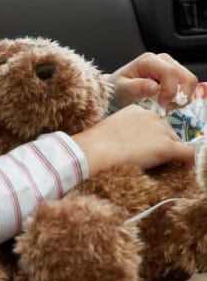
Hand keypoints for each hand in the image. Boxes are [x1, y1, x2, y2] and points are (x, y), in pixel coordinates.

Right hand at [72, 104, 195, 176]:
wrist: (93, 151)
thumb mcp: (111, 131)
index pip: (155, 125)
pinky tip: (182, 169)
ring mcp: (160, 131)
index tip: (148, 151)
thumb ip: (125, 133)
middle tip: (155, 162)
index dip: (153, 139)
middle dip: (164, 146)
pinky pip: (187, 154)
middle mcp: (152, 116)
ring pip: (178, 144)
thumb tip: (130, 146)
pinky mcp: (166, 147)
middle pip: (168, 134)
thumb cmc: (94, 145)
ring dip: (173, 155)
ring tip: (164, 167)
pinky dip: (187, 162)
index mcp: (137, 111)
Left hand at [109, 52, 197, 111]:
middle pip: (186, 77)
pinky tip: (167, 101)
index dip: (170, 91)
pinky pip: (187, 86)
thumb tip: (153, 87)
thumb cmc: (118, 88)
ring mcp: (170, 66)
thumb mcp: (121, 89)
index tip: (162, 104)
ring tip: (165, 104)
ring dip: (182, 97)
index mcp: (148, 61)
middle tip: (165, 106)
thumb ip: (135, 88)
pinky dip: (180, 97)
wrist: (117, 89)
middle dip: (180, 95)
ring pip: (189, 81)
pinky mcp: (174, 75)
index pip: (170, 73)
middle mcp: (162, 60)